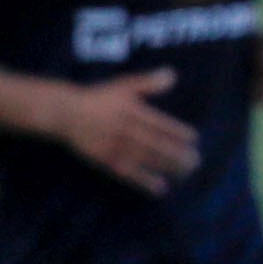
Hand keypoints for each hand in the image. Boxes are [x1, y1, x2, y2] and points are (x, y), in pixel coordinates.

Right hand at [55, 68, 197, 194]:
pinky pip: (129, 173)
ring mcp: (117, 146)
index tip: (194, 139)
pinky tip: (160, 188)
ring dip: (166, 167)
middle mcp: (127, 129)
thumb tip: (173, 75)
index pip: (160, 123)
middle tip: (196, 161)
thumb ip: (148, 83)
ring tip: (185, 173)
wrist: (67, 113)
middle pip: (156, 143)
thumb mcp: (123, 85)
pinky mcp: (107, 160)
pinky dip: (144, 181)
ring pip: (145, 159)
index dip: (177, 131)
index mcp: (132, 111)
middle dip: (176, 153)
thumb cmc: (99, 98)